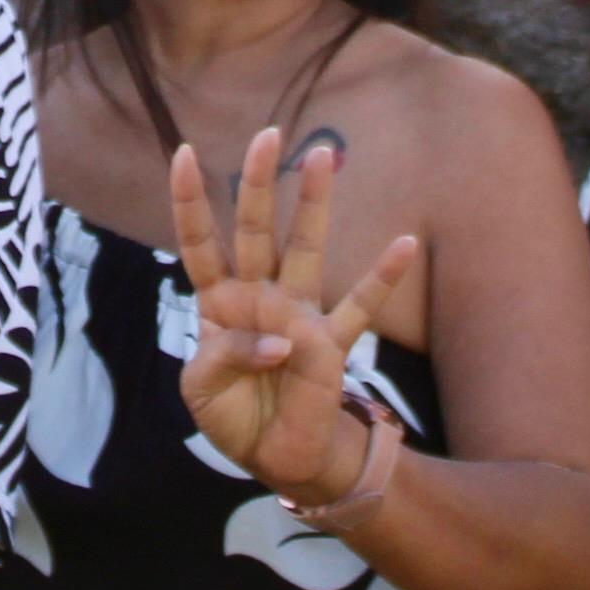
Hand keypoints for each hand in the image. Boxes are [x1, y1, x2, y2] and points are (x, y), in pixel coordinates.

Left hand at [167, 132, 418, 508]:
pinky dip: (382, 277)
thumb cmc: (234, 415)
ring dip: (313, 204)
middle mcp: (258, 297)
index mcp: (219, 302)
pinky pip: (360, 306)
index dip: (189, 201)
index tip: (184, 153)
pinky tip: (405, 244)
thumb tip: (280, 340)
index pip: (200, 242)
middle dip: (256, 181)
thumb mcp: (201, 389)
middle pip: (254, 229)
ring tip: (323, 156)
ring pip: (305, 248)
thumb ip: (226, 355)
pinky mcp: (329, 344)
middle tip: (267, 134)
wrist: (275, 456)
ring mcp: (296, 315)